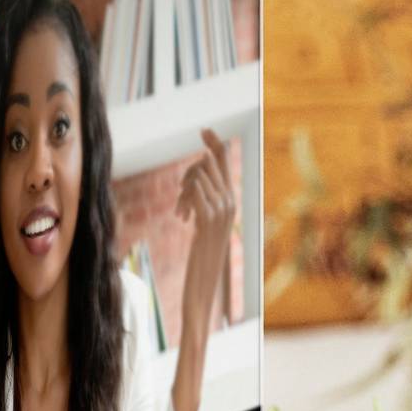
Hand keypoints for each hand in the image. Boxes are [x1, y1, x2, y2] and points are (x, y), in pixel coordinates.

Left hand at [174, 129, 236, 335]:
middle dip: (191, 171)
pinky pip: (198, 193)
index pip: (224, 163)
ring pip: (200, 178)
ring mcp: (222, 210)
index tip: (204, 129)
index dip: (215, 144)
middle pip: (210, 165)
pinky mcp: (209, 220)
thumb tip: (196, 184)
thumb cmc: (202, 258)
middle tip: (181, 196)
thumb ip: (202, 205)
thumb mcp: (203, 226)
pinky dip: (188, 195)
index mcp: (230, 200)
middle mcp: (230, 202)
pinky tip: (184, 214)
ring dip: (184, 191)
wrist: (204, 282)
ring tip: (182, 214)